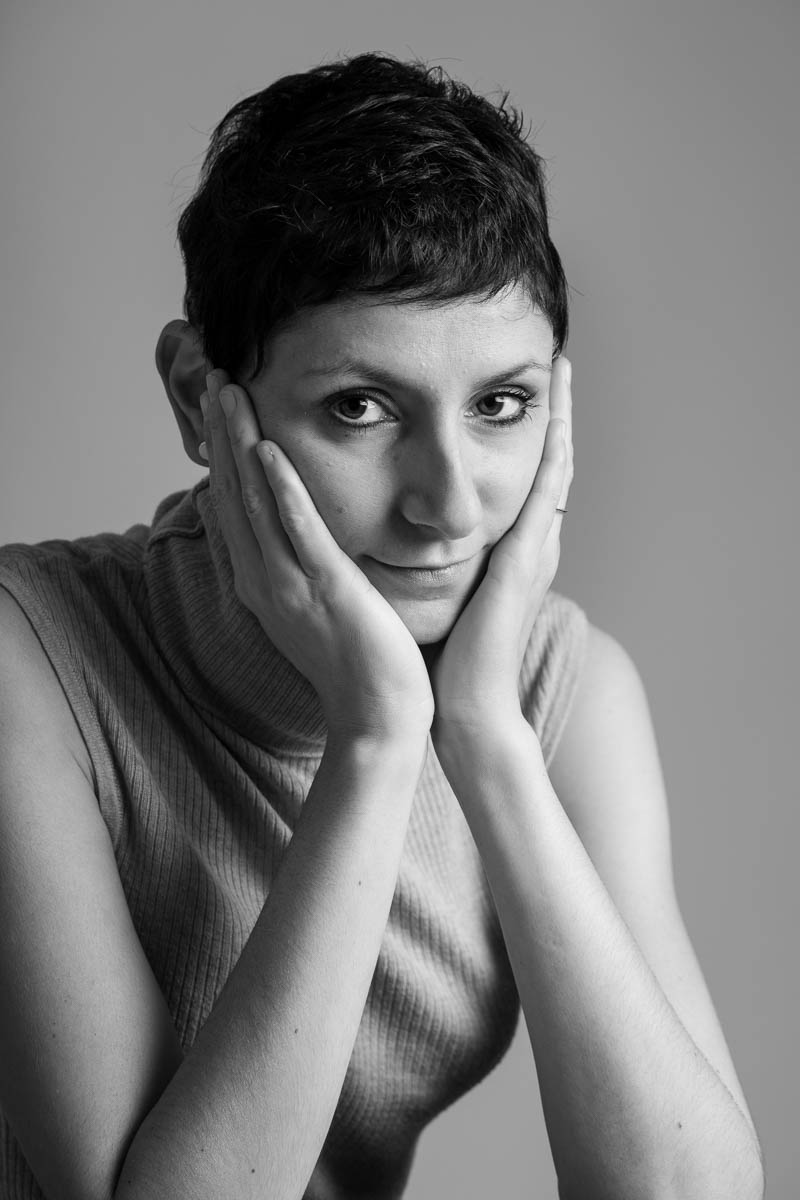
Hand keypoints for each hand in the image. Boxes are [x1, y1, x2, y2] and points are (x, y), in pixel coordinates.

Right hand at [201, 370, 433, 742]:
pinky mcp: (327, 590)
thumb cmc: (355, 663)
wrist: (377, 716)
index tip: (219, 404)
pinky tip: (269, 450)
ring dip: (240, 444)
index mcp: (263, 581)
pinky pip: (299, 533)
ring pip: (256, 502)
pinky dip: (283, 491)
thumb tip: (292, 532)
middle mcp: (265, 579)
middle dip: (222, 433)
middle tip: (213, 377)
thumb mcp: (314, 606)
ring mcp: (292, 585)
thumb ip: (299, 565)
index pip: (235, 503)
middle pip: (234, 493)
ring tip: (229, 393)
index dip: (224, 451)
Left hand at [429, 356, 572, 744]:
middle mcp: (534, 543)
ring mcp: (536, 549)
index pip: (528, 478)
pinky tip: (555, 414)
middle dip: (556, 410)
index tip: (529, 391)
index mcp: (514, 550)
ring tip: (565, 368)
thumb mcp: (452, 595)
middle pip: (551, 462)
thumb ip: (445, 563)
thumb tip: (417, 539)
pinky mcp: (527, 559)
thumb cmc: (453, 659)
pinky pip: (545, 492)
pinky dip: (553, 450)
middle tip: (560, 359)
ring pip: (556, 466)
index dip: (532, 434)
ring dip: (562, 415)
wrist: (470, 707)